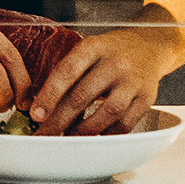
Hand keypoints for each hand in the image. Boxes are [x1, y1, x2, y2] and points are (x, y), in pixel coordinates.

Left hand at [27, 27, 168, 136]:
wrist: (149, 46)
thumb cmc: (111, 51)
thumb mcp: (88, 50)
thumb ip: (69, 73)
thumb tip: (44, 107)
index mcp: (93, 47)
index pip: (67, 72)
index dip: (49, 95)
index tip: (36, 114)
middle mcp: (114, 63)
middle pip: (83, 95)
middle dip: (60, 119)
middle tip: (45, 133)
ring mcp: (133, 81)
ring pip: (106, 112)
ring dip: (84, 130)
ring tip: (68, 137)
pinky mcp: (147, 99)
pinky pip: (125, 123)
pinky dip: (107, 133)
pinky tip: (94, 136)